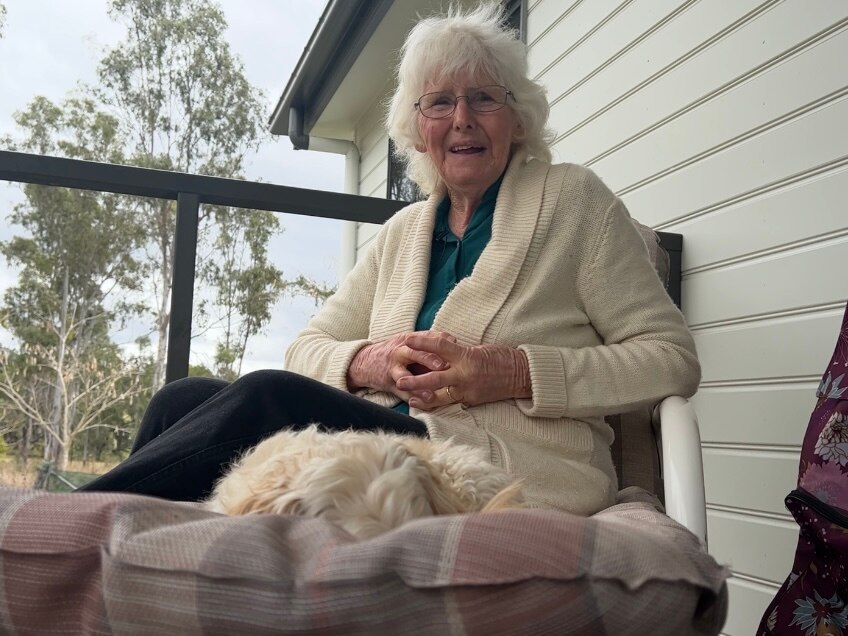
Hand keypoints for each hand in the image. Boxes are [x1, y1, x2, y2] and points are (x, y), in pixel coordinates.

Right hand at [346, 332, 451, 400]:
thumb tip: (453, 341)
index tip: (455, 345)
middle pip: (415, 354)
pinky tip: (420, 405)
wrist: (366, 362)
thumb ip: (430, 341)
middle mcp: (400, 352)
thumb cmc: (395, 351)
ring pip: (405, 376)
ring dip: (418, 385)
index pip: (425, 337)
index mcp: (408, 340)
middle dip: (429, 360)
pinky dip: (410, 399)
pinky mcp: (389, 383)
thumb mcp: (409, 341)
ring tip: (430, 395)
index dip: (440, 340)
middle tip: (444, 366)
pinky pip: (400, 392)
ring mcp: (393, 368)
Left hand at [395, 333, 531, 410]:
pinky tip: (429, 404)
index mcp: (466, 356)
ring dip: (423, 398)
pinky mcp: (472, 400)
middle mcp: (464, 375)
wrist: (522, 375)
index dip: (422, 342)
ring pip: (440, 397)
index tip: (408, 340)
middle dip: (415, 381)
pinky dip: (440, 403)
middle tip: (399, 381)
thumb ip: (459, 353)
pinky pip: (452, 402)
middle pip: (433, 379)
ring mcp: (468, 390)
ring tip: (410, 399)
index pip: (440, 346)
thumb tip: (442, 353)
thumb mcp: (478, 349)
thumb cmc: (502, 357)